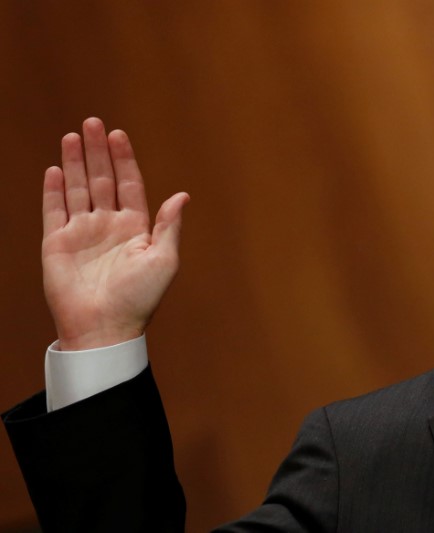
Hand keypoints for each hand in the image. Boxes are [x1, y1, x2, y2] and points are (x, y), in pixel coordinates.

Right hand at [42, 117, 189, 349]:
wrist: (105, 327)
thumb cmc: (139, 298)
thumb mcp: (163, 259)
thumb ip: (169, 226)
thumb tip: (183, 196)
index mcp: (136, 228)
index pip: (130, 185)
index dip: (125, 160)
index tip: (119, 134)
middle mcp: (109, 226)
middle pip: (102, 179)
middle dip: (98, 151)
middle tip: (93, 123)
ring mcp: (82, 233)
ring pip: (78, 189)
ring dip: (74, 163)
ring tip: (73, 136)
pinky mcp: (58, 243)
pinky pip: (54, 210)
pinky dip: (54, 190)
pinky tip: (55, 169)